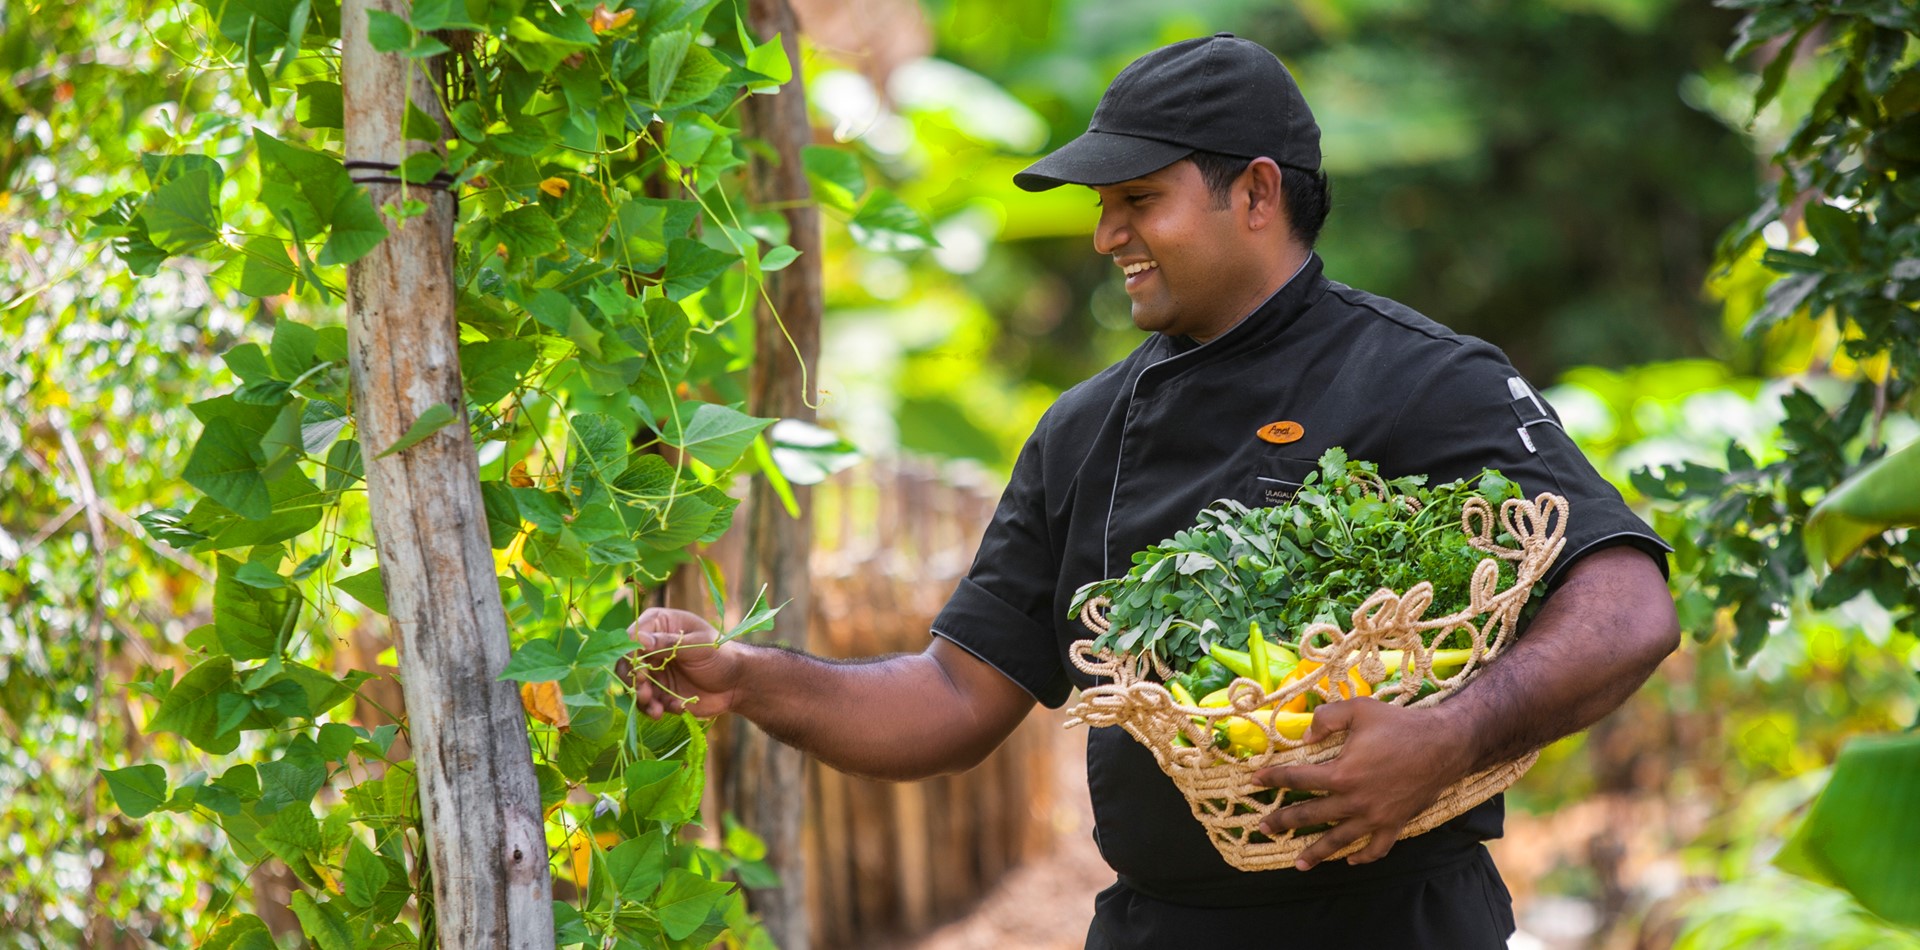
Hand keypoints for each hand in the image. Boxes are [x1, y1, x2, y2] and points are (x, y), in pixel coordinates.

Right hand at [616, 607, 747, 719]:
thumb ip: (669, 643)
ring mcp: (653, 671)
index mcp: (658, 625)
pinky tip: (675, 708)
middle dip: (634, 680)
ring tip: (656, 709)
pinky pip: (648, 702)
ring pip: (634, 685)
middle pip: (627, 663)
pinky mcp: (658, 692)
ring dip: (642, 699)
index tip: (640, 667)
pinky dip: (657, 708)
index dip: (631, 653)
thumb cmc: (720, 654)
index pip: (633, 636)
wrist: (737, 683)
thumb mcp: (698, 644)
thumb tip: (640, 640)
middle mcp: (651, 648)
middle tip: (645, 692)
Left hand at [1250, 699, 1471, 869]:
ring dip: (1316, 853)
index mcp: (1342, 773)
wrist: (1444, 745)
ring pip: (1339, 841)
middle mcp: (1354, 801)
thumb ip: (1327, 718)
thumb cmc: (1400, 725)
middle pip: (1311, 816)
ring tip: (1298, 863)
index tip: (1255, 781)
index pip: (1297, 779)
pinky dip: (1362, 857)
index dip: (1273, 779)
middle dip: (1284, 822)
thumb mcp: (1359, 710)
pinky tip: (1350, 860)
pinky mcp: (1394, 824)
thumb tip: (1304, 735)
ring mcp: (1375, 817)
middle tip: (1264, 827)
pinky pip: (1376, 848)